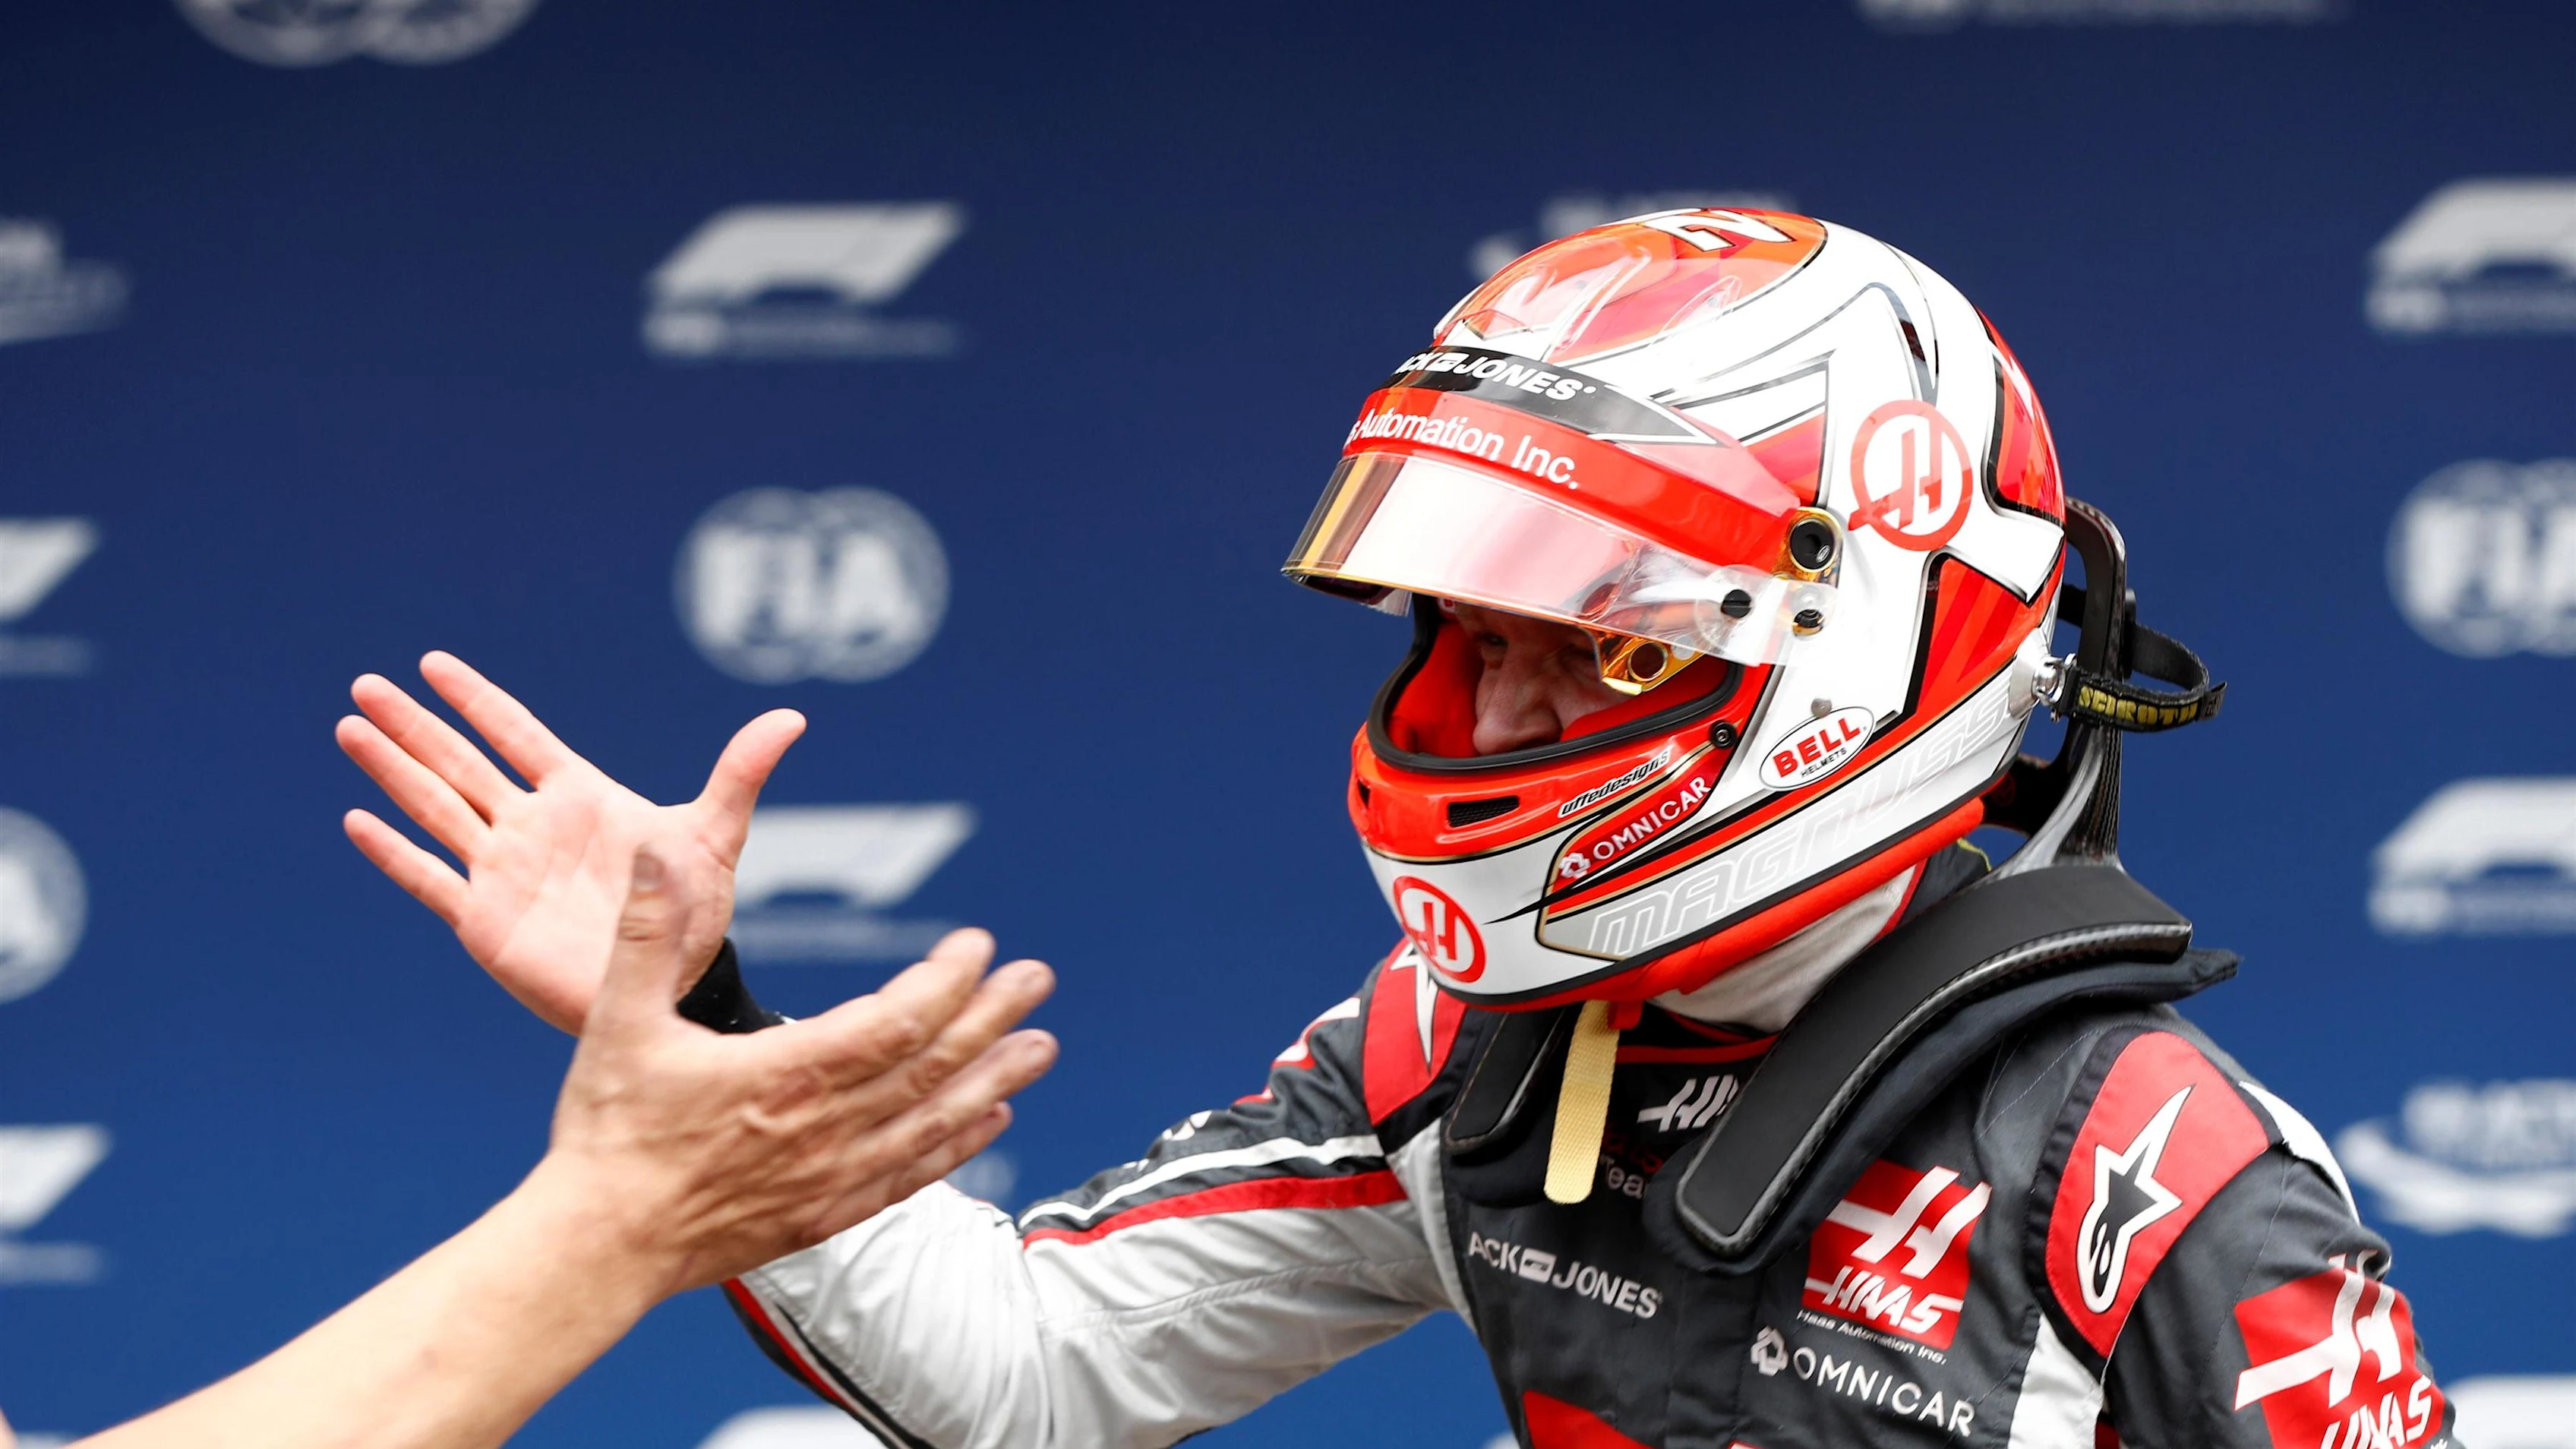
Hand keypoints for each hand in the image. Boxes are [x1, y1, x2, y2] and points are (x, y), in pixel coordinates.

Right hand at [337, 651, 802, 1031]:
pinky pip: (430, 879)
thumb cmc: (694, 911)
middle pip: (459, 763)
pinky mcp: (485, 920)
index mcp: (579, 797)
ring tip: (350, 729)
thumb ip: (739, 775)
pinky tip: (358, 821)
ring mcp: (503, 871)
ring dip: (392, 772)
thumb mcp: (716, 837)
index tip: (432, 663)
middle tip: (365, 685)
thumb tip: (792, 718)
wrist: (673, 983)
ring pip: (435, 809)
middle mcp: (531, 827)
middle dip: (414, 726)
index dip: (475, 699)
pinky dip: (395, 853)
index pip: (515, 734)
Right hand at [543, 844, 1057, 1294]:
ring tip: (1041, 1045)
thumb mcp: (617, 1020)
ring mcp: (831, 1176)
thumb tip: (653, 851)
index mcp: (785, 1074)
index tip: (977, 944)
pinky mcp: (825, 1215)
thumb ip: (646, 931)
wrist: (597, 1247)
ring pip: (934, 1121)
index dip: (945, 981)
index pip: (894, 1020)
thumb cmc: (607, 1131)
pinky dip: (958, 1143)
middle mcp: (823, 1127)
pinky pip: (911, 1175)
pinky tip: (993, 1116)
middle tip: (1038, 977)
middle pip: (931, 1064)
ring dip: (995, 1078)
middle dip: (991, 1016)